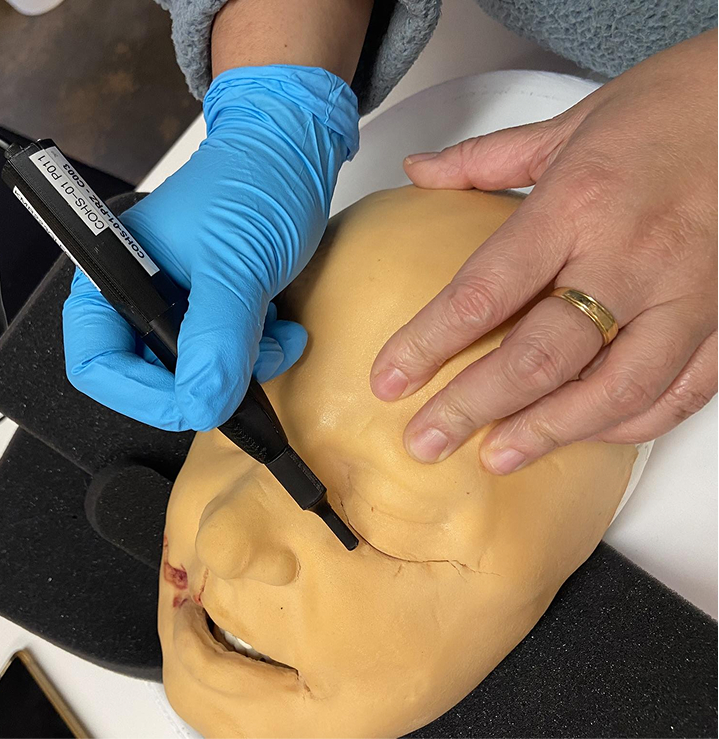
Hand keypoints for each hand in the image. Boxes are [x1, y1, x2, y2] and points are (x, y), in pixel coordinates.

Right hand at [63, 66, 358, 430]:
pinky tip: (281, 328)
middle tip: (240, 373)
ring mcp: (175, 306)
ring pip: (191, 374)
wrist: (294, 152)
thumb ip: (216, 340)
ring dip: (240, 369)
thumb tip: (200, 404)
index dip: (137, 393)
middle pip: (144, 377)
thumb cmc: (253, 182)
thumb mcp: (235, 266)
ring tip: (275, 337)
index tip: (189, 401)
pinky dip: (257, 356)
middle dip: (199, 382)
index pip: (95, 363)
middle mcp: (136, 296)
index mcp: (114, 276)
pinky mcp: (209, 311)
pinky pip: (223, 359)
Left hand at [370, 30, 716, 473]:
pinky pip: (678, 392)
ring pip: (612, 390)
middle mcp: (630, 257)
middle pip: (538, 355)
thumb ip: (485, 158)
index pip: (484, 291)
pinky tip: (582, 434)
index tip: (388, 380)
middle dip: (471, 406)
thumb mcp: (570, 123)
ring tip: (494, 457)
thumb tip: (417, 170)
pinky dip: (627, 423)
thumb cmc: (671, 107)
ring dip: (547, 432)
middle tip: (425, 440)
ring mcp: (687, 296)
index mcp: (577, 204)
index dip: (427, 344)